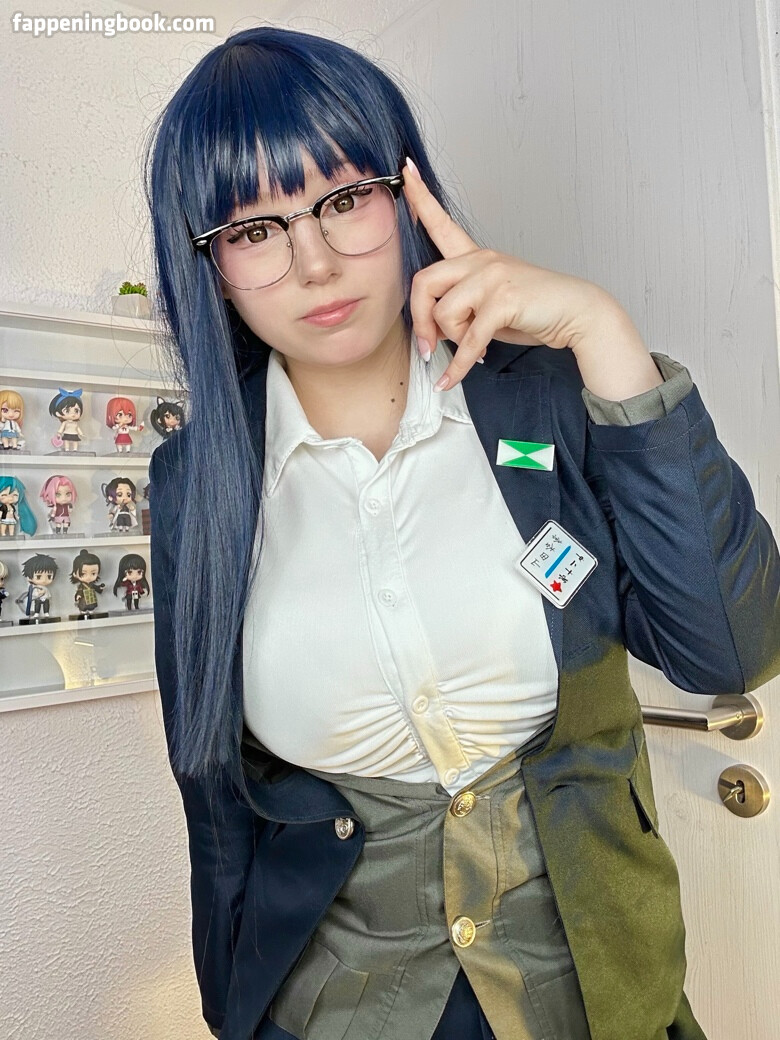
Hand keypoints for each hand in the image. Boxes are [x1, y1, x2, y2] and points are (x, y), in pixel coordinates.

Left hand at [401, 157, 625, 389]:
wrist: (577, 314)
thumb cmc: (533, 311)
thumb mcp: (489, 305)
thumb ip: (460, 308)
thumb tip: (432, 331)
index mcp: (476, 257)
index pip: (441, 223)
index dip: (421, 199)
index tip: (404, 172)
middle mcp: (481, 260)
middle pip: (424, 282)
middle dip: (420, 321)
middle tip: (427, 346)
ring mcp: (493, 277)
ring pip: (443, 313)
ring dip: (451, 341)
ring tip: (470, 350)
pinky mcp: (503, 300)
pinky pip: (468, 338)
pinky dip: (460, 364)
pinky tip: (453, 378)